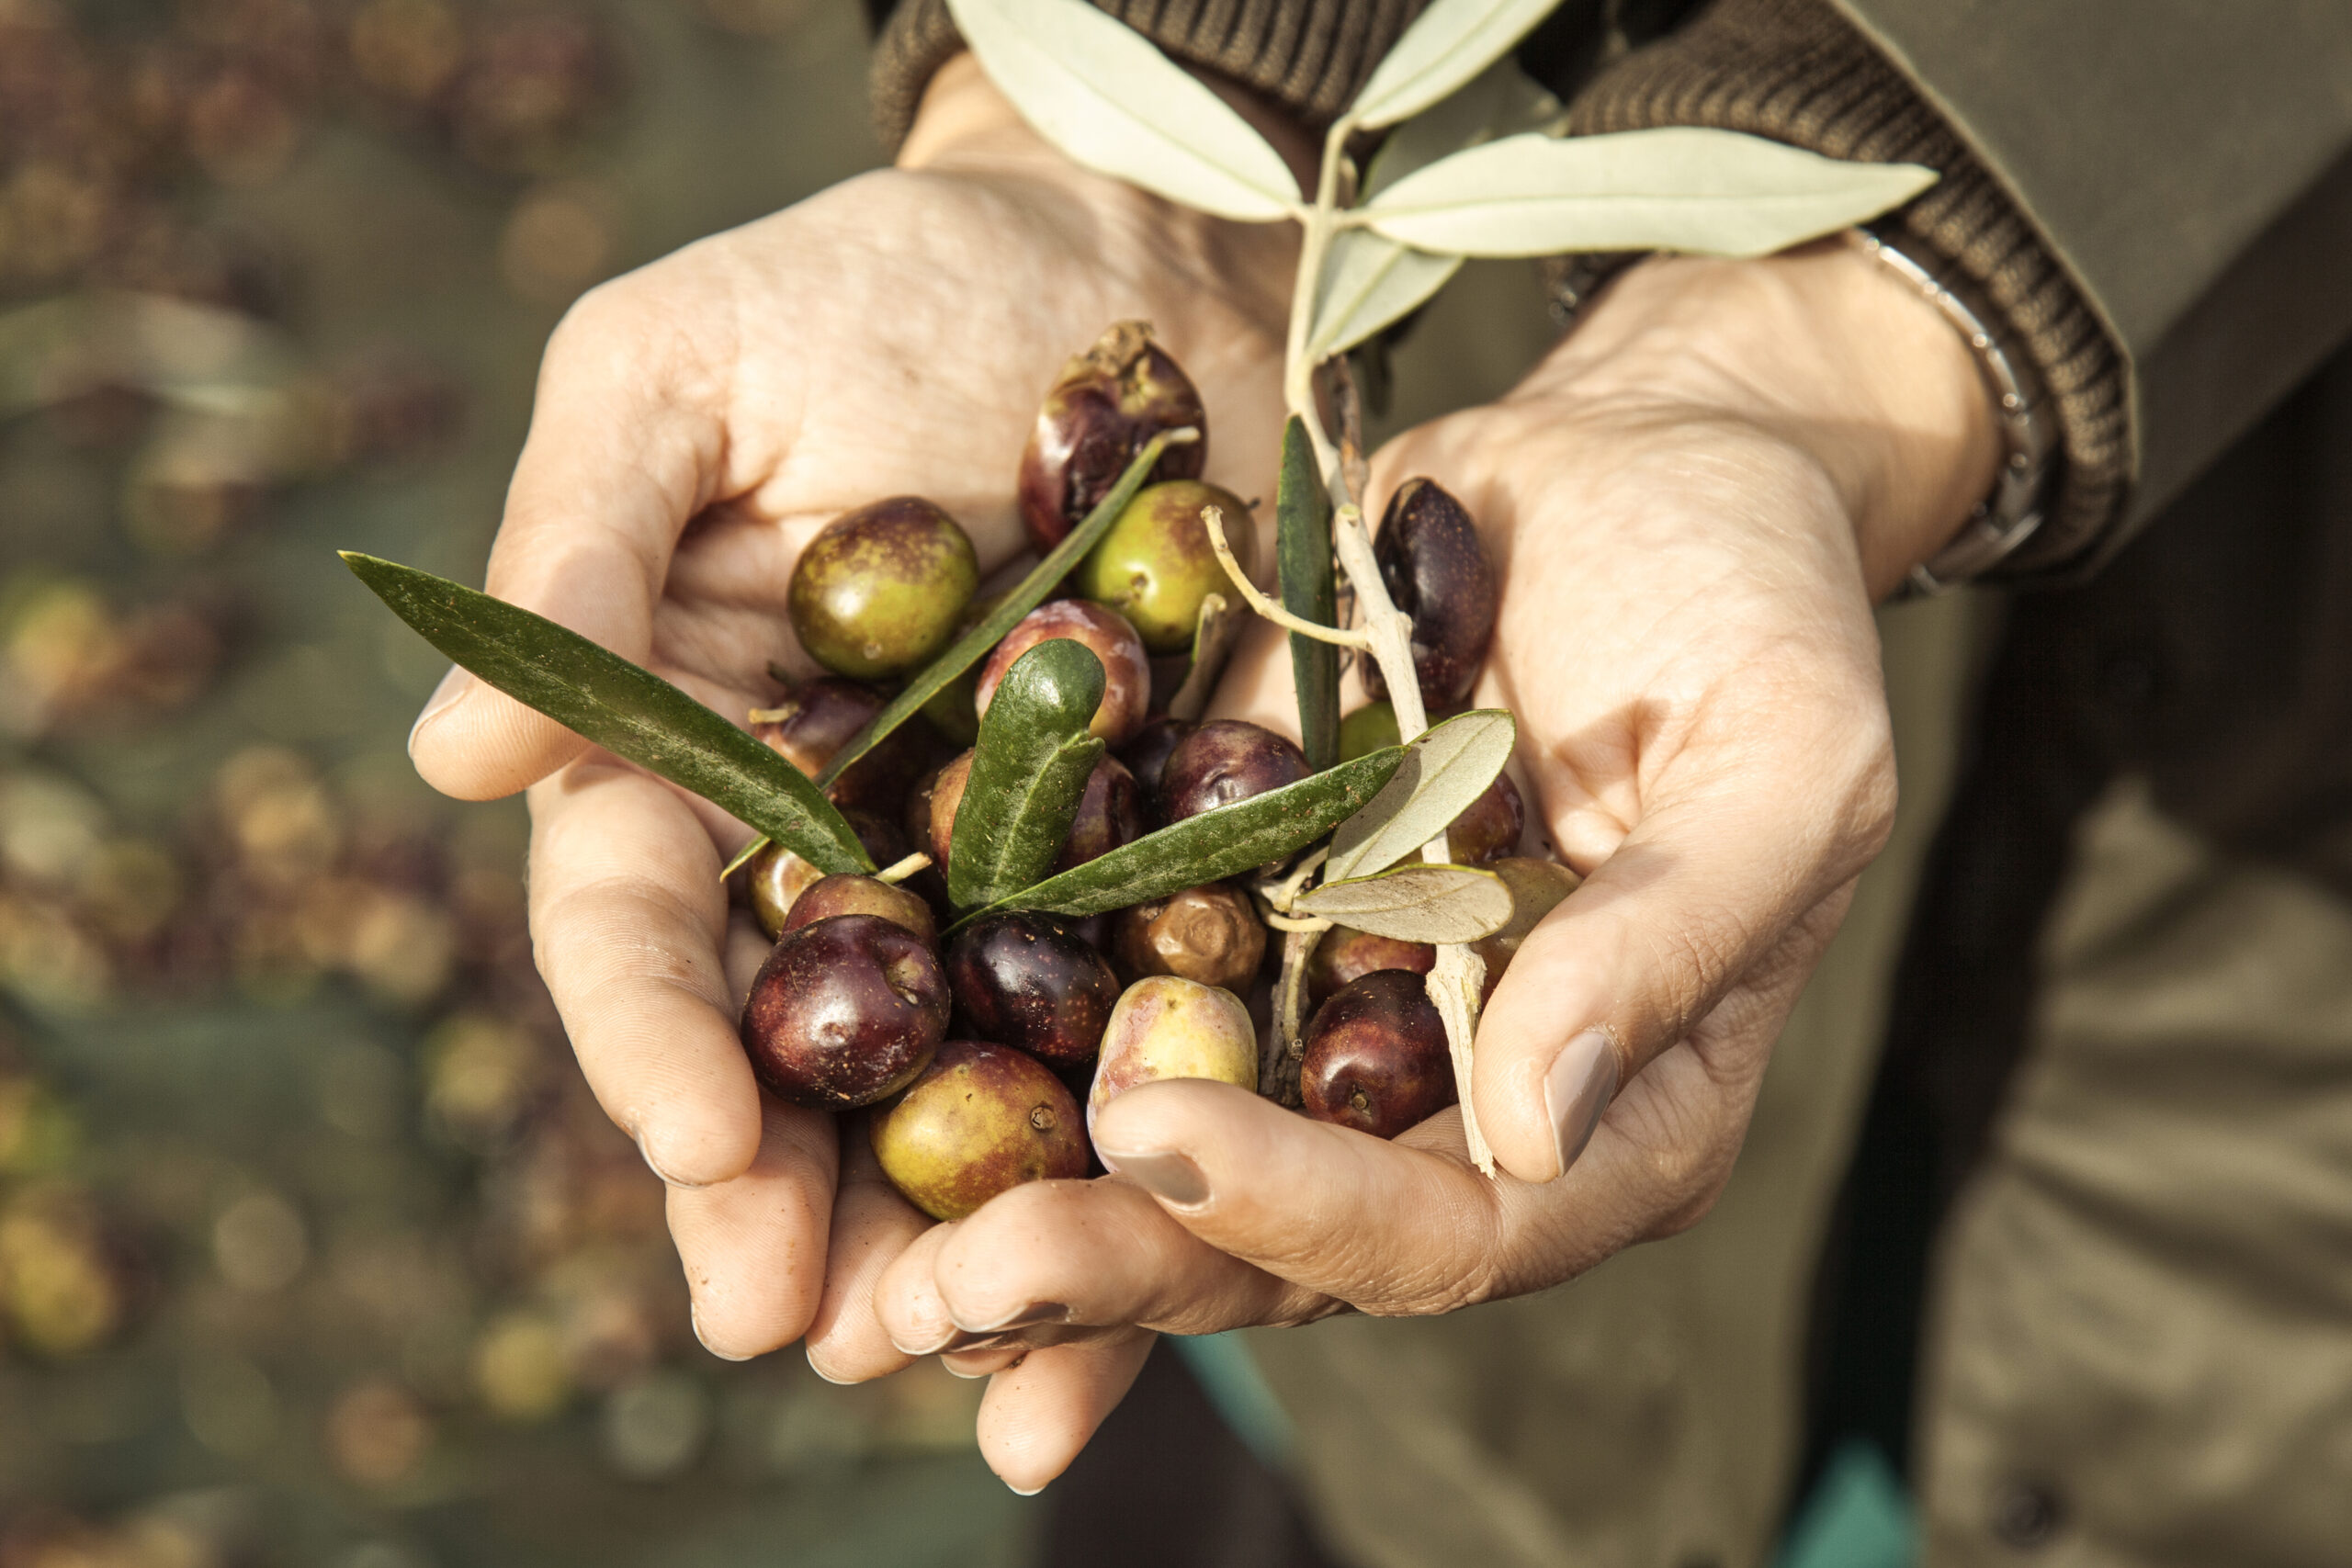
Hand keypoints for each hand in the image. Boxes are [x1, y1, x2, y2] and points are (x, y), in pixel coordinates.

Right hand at [406, 55, 1300, 1481]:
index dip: (654, 1041)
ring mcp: (1007, 872)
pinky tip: (1167, 1250)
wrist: (1113, 261)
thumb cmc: (861, 287)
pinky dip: (1154, 1130)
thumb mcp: (680, 373)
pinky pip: (1155, 1012)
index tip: (689, 1146)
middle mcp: (838, 849)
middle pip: (796, 1054)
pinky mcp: (1170, 860)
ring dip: (958, 1225)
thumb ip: (576, 546)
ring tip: (964, 1356)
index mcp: (691, 755)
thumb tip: (453, 759)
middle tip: (802, 1335)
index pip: (641, 926)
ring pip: (964, 1080)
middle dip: (788, 1201)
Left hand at [867, 238, 2002, 1478]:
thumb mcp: (1782, 754)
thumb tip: (1539, 1128)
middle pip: (1288, 1238)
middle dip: (1127, 1268)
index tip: (1165, 1136)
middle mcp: (1456, 1099)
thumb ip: (1671, 937)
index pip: (1459, 1222)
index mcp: (1614, 1106)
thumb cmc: (1751, 600)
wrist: (1635, 463)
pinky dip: (1008, 1075)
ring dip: (1037, 1223)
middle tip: (958, 1284)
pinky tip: (880, 1109)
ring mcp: (1332, 1017)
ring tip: (891, 1269)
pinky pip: (1113, 1013)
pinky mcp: (1233, 915)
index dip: (1313, 1207)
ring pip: (1176, 1168)